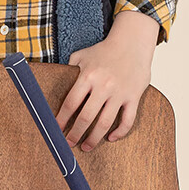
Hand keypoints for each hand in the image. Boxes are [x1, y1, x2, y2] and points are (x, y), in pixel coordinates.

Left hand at [55, 11, 158, 150]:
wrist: (132, 42)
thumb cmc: (104, 50)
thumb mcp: (82, 55)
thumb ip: (69, 69)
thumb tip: (55, 83)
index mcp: (88, 76)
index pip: (71, 103)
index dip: (62, 119)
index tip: (56, 130)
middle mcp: (103, 86)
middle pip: (86, 117)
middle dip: (75, 134)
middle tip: (68, 144)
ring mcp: (119, 93)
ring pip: (105, 123)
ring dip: (94, 138)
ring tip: (86, 147)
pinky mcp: (133, 97)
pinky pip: (127, 120)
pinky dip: (119, 132)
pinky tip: (110, 138)